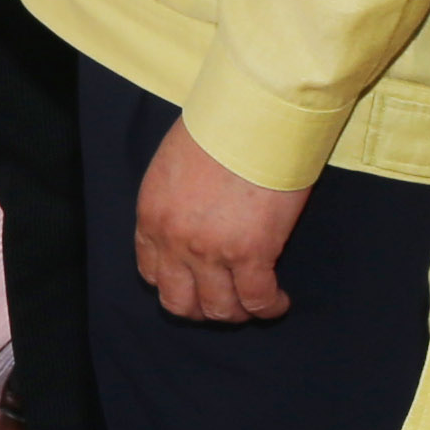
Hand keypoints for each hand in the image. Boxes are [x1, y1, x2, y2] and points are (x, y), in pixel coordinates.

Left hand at [131, 117, 307, 322]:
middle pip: (179, 302)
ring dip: (237, 312)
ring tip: (254, 303)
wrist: (252, 116)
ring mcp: (211, 252)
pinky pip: (257, 300)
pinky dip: (269, 307)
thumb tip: (195, 220)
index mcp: (152, 216)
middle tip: (223, 300)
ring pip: (219, 309)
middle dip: (201, 308)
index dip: (174, 284)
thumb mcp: (175, 166)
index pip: (151, 272)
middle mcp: (175, 241)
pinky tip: (278, 301)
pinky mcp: (251, 253)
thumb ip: (177, 202)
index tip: (193, 282)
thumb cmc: (220, 129)